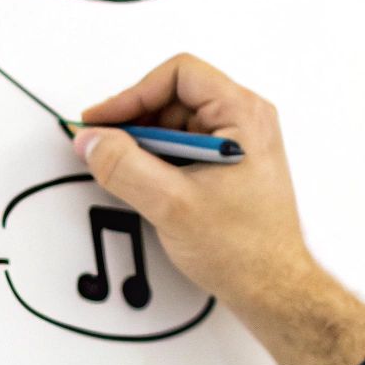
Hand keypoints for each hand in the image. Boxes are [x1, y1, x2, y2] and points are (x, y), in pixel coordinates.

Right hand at [74, 54, 364, 364]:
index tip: (104, 121)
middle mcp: (245, 122)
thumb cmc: (246, 250)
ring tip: (130, 175)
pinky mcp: (228, 165)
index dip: (134, 94)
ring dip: (144, 144)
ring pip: (175, 123)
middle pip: (174, 97)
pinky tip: (148, 185)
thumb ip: (124, 167)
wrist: (272, 289)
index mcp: (244, 116)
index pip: (179, 75)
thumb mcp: (171, 204)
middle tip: (106, 148)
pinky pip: (183, 146)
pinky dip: (158, 160)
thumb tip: (92, 141)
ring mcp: (238, 144)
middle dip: (135, 122)